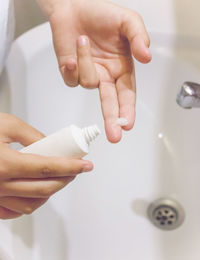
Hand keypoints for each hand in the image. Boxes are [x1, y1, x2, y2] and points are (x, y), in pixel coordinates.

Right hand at [0, 113, 92, 218]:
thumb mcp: (5, 124)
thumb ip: (31, 135)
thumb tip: (50, 145)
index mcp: (4, 164)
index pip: (48, 168)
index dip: (71, 167)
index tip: (85, 165)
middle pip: (44, 188)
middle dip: (65, 180)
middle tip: (74, 170)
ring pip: (32, 204)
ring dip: (50, 193)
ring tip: (57, 180)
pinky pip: (15, 211)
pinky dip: (30, 204)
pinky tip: (35, 193)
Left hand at [37, 0, 151, 142]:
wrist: (72, 6)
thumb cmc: (101, 14)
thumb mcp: (127, 21)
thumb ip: (139, 37)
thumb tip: (146, 57)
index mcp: (122, 68)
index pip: (127, 94)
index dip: (128, 110)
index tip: (128, 124)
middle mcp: (106, 76)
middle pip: (110, 103)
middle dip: (113, 119)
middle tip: (115, 135)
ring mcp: (88, 76)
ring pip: (88, 83)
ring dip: (85, 61)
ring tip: (83, 40)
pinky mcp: (71, 74)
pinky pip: (71, 79)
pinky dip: (71, 67)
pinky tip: (72, 54)